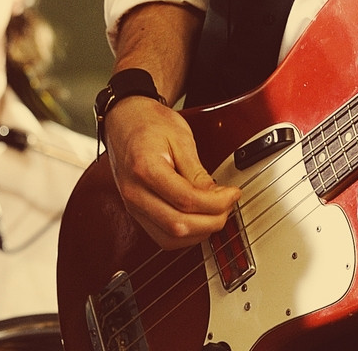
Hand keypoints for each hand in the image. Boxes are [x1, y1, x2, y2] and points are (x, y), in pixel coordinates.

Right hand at [102, 95, 237, 248]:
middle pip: (178, 225)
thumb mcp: (180, 138)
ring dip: (199, 232)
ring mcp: (132, 206)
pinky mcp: (136, 213)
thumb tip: (217, 198)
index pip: (186, 200)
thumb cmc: (149, 123)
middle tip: (227, 205)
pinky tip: (199, 219)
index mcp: (144, 168)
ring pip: (170, 238)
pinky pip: (163, 237)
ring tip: (216, 212)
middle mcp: (134, 192)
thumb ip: (198, 172)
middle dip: (211, 221)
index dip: (216, 202)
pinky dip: (186, 235)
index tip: (232, 193)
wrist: (125, 119)